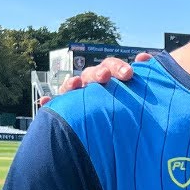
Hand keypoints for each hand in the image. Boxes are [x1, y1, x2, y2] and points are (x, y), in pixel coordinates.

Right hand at [38, 53, 152, 105]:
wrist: (121, 132)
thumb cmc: (131, 109)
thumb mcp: (137, 95)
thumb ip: (139, 79)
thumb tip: (144, 57)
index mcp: (111, 78)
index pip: (111, 67)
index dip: (118, 68)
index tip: (129, 74)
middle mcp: (93, 84)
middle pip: (92, 74)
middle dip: (98, 74)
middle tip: (105, 77)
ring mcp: (78, 97)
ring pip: (71, 87)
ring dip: (72, 84)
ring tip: (75, 84)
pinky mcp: (66, 110)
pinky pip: (54, 106)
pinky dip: (49, 103)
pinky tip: (45, 101)